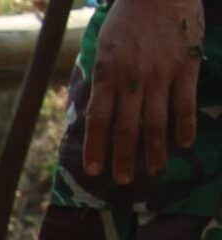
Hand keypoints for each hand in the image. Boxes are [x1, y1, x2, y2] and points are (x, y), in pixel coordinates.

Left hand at [86, 0, 203, 184]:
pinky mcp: (185, 68)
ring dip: (155, 150)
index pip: (98, 119)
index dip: (95, 147)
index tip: (94, 170)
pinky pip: (185, 103)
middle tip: (124, 181)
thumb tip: (96, 107)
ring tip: (156, 170)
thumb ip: (102, 78)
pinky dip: (184, 126)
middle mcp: (132, 79)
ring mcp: (161, 75)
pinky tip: (184, 144)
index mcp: (107, 74)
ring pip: (156, 121)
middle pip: (126, 128)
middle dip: (124, 158)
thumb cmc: (128, 19)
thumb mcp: (104, 47)